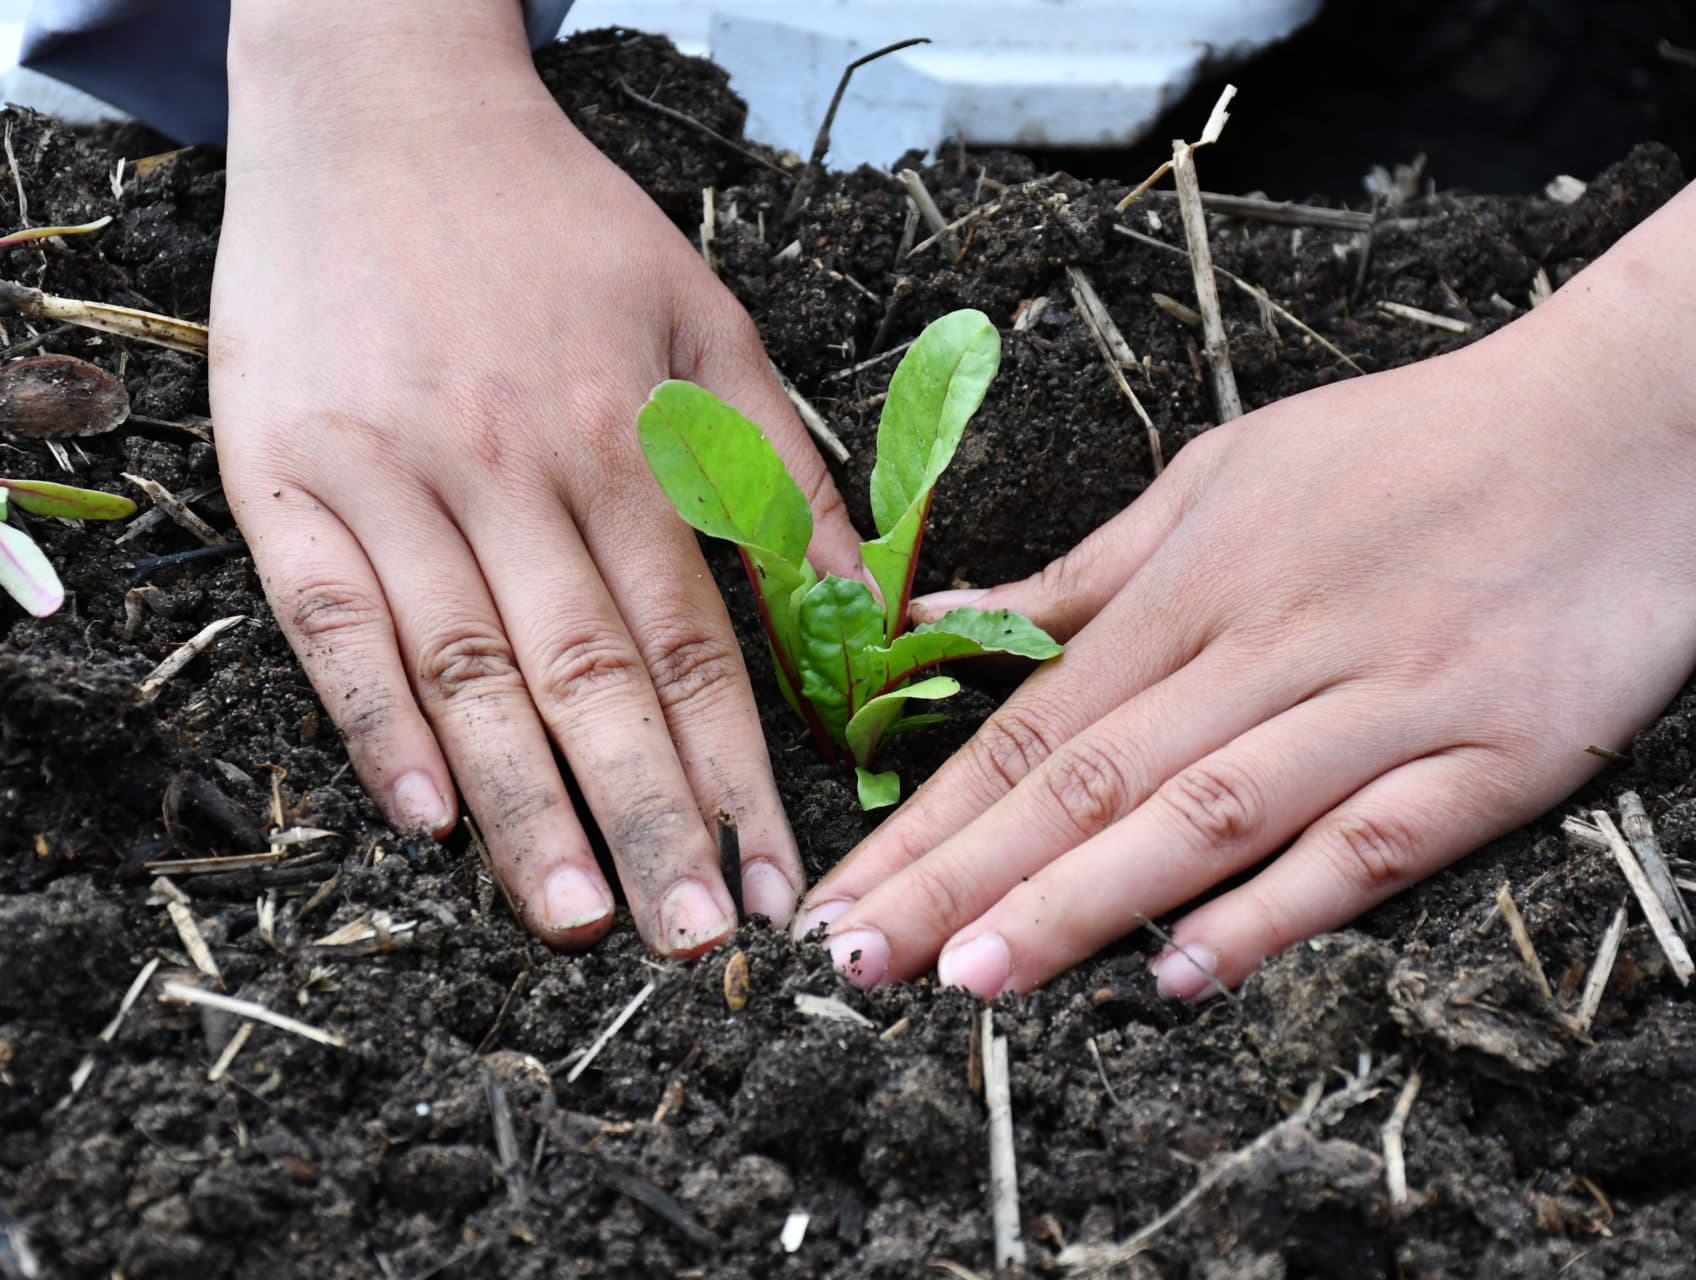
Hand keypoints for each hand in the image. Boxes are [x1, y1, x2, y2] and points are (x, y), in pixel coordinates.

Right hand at [213, 5, 860, 951]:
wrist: (382, 112)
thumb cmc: (561, 227)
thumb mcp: (706, 319)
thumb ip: (778, 466)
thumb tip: (863, 602)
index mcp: (625, 436)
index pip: (699, 639)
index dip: (743, 771)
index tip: (779, 876)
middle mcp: (514, 466)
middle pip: (594, 678)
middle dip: (654, 821)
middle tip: (697, 944)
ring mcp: (393, 473)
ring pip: (469, 669)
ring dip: (527, 807)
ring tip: (577, 920)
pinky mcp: (287, 473)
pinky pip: (330, 620)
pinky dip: (376, 722)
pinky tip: (425, 819)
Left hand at [790, 327, 1695, 997]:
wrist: (1627, 416)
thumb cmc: (1409, 446)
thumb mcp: (1227, 472)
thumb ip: (1092, 570)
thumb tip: (950, 617)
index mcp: (1199, 580)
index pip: (1035, 722)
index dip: (931, 819)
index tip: (846, 897)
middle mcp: (1274, 644)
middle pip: (1096, 778)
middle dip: (965, 877)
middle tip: (859, 961)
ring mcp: (1385, 701)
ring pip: (1210, 813)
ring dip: (1085, 900)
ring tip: (978, 979)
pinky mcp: (1494, 754)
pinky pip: (1371, 843)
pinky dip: (1278, 908)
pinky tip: (1185, 972)